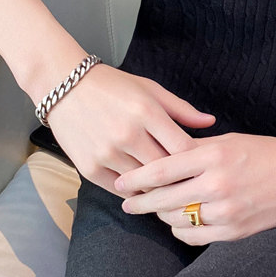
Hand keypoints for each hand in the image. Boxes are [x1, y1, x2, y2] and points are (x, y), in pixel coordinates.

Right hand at [44, 63, 217, 196]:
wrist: (65, 87)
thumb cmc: (113, 86)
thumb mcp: (151, 90)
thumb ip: (181, 109)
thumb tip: (210, 122)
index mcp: (147, 112)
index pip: (183, 148)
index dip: (196, 160)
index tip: (201, 165)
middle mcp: (128, 134)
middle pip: (166, 170)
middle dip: (179, 178)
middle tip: (189, 184)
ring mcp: (107, 153)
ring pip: (144, 184)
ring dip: (156, 187)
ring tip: (168, 188)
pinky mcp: (89, 167)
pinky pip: (119, 190)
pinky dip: (133, 190)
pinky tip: (141, 187)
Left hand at [113, 132, 275, 244]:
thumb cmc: (266, 152)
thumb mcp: (230, 139)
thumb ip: (197, 148)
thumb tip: (165, 154)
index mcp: (214, 156)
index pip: (162, 169)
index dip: (137, 178)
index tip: (121, 182)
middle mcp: (217, 184)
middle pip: (164, 198)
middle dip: (140, 202)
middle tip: (127, 203)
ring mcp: (226, 210)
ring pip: (177, 219)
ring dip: (161, 216)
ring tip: (154, 210)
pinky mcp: (235, 231)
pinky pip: (195, 236)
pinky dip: (181, 230)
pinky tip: (177, 223)